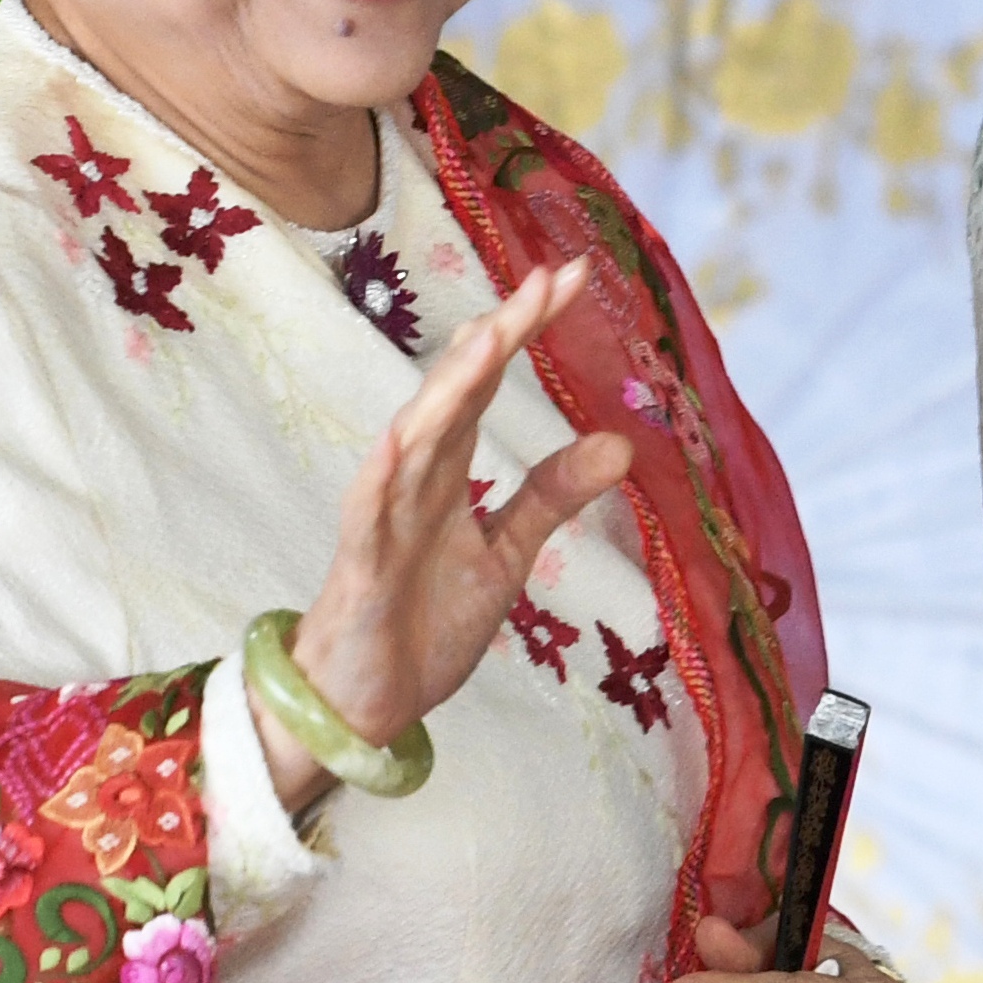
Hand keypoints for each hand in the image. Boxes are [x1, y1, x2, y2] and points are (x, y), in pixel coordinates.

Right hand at [257, 259, 635, 811]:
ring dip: (449, 389)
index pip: (489, 384)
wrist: (362, 705)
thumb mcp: (505, 556)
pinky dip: (382, 477)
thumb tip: (621, 442)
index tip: (570, 276)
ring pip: (416, 439)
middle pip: (457, 393)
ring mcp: (383, 519)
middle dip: (499, 335)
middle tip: (548, 279)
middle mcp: (414, 479)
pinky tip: (401, 438)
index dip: (526, 330)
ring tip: (489, 334)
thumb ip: (550, 496)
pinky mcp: (360, 569)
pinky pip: (368, 517)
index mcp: (447, 471)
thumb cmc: (422, 622)